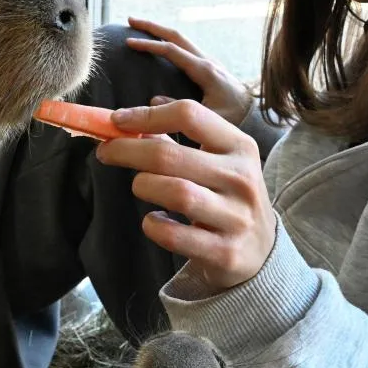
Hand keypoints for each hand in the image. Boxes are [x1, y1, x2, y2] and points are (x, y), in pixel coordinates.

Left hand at [96, 99, 276, 290]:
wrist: (261, 252)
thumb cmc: (228, 196)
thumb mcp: (219, 161)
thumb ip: (181, 138)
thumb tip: (136, 115)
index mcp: (240, 147)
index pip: (190, 115)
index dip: (147, 115)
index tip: (118, 121)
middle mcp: (241, 179)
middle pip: (170, 156)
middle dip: (128, 151)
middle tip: (106, 152)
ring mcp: (235, 217)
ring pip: (174, 192)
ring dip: (144, 186)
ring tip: (139, 186)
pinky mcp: (224, 252)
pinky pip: (174, 235)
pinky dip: (153, 225)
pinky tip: (154, 219)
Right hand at [125, 17, 252, 126]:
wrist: (257, 113)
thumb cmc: (235, 118)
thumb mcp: (209, 117)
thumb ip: (181, 109)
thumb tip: (153, 100)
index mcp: (204, 70)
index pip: (172, 50)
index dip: (149, 45)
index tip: (129, 43)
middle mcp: (206, 60)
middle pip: (176, 36)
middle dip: (152, 26)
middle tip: (130, 19)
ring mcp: (208, 60)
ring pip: (181, 39)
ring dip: (160, 31)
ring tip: (140, 27)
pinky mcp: (209, 65)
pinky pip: (185, 47)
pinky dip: (168, 41)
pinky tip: (159, 44)